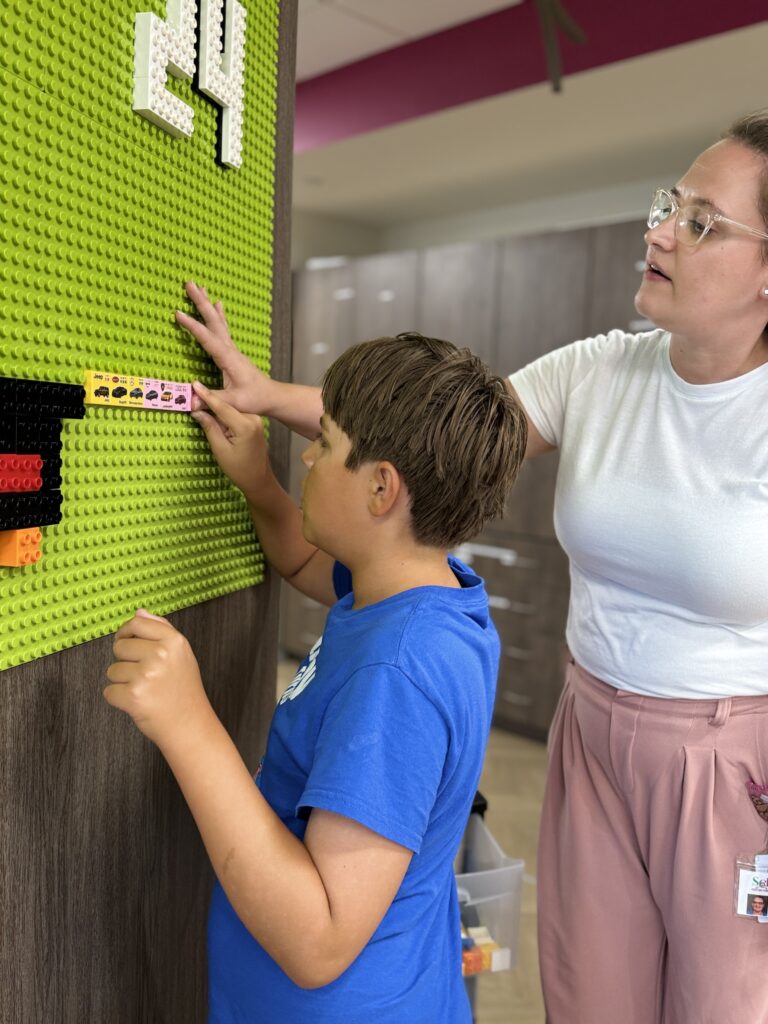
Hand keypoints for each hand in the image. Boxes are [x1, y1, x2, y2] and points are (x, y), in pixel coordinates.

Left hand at [104, 610, 213, 747]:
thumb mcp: (181, 653)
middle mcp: (161, 654)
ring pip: (112, 670)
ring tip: (145, 690)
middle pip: (120, 646)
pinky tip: (138, 703)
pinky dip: (119, 699)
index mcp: (174, 641)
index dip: (126, 633)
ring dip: (122, 682)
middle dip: (126, 661)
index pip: (136, 623)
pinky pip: (109, 691)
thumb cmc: (183, 689)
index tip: (127, 642)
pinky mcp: (134, 696)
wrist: (189, 725)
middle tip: (145, 676)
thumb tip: (138, 612)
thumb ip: (161, 629)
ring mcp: (146, 675)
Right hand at [176, 281, 275, 414]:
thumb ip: (212, 398)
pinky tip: (218, 305)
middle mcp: (230, 349)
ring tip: (201, 287)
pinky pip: (223, 328)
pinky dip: (218, 315)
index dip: (192, 326)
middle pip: (213, 321)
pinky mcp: (232, 352)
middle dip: (201, 302)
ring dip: (208, 304)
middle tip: (189, 284)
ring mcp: (232, 349)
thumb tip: (191, 399)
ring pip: (218, 322)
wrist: (271, 396)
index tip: (178, 313)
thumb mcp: (233, 402)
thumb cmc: (254, 399)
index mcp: (228, 358)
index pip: (208, 338)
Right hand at [191, 382, 271, 499]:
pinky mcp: (254, 422)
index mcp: (246, 425)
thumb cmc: (239, 469)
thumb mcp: (220, 449)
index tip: (194, 384)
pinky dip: (225, 417)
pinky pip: (236, 415)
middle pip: (226, 406)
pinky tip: (216, 421)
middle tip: (192, 400)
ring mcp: (256, 419)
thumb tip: (196, 410)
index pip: (222, 407)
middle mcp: (253, 418)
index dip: (206, 396)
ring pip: (230, 410)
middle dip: (210, 404)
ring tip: (202, 412)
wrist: (258, 478)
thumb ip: (210, 427)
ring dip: (217, 412)